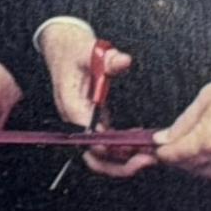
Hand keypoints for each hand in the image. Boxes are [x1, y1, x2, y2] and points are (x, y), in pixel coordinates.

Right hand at [38, 22, 148, 176]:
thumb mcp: (89, 50)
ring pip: (100, 156)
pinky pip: (106, 144)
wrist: (62, 47)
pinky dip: (123, 150)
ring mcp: (84, 122)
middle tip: (145, 159)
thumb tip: (123, 61)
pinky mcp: (93, 120)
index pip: (87, 135)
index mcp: (71, 105)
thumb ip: (107, 59)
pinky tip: (140, 142)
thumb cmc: (73, 50)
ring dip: (123, 161)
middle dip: (118, 164)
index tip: (128, 147)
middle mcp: (76, 119)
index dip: (107, 146)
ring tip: (148, 155)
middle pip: (93, 155)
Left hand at [152, 61, 210, 184]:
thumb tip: (164, 138)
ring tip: (209, 141)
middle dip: (183, 156)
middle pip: (193, 168)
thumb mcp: (208, 97)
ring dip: (206, 162)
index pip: (175, 156)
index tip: (159, 147)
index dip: (163, 151)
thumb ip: (184, 123)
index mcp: (210, 142)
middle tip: (181, 142)